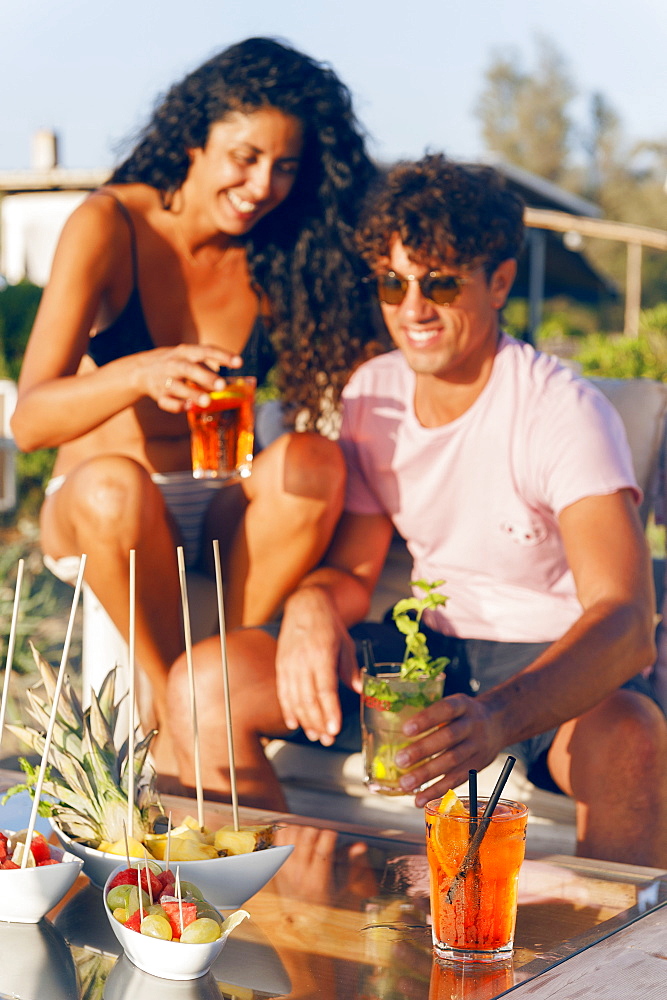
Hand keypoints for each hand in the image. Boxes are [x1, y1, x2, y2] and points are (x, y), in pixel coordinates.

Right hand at [136, 343, 242, 412]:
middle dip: (205, 377)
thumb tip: (228, 378)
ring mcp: (165, 380)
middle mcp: (174, 364)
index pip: (206, 351)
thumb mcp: (190, 358)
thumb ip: (208, 366)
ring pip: (177, 386)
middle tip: (222, 386)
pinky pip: (166, 402)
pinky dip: (176, 405)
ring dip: (192, 394)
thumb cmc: (176, 363)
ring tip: (207, 402)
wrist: (142, 370)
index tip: (239, 362)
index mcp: (186, 352)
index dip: (223, 356)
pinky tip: (188, 408)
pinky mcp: (158, 395)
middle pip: (189, 369)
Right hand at [276, 586, 359, 744]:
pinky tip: (295, 723)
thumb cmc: (329, 625)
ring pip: (294, 699)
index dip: (329, 711)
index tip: (334, 729)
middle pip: (308, 699)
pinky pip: (283, 692)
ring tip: (315, 735)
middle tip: (328, 739)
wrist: (306, 606)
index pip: (325, 689)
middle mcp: (302, 660)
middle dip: (318, 722)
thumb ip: (351, 669)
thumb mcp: (346, 644)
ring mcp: (289, 663)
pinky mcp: (281, 665)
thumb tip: (361, 691)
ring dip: (305, 720)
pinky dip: (288, 710)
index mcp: (321, 654)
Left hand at [394, 693, 505, 806]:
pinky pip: (458, 779)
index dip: (427, 720)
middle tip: (400, 760)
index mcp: (463, 705)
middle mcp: (473, 725)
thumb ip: (432, 715)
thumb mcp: (453, 704)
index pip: (446, 710)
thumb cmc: (462, 714)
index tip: (406, 730)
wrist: (498, 722)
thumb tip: (393, 730)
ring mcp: (477, 746)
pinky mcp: (478, 765)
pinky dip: (438, 790)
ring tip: (405, 784)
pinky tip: (420, 798)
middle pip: (449, 738)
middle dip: (423, 750)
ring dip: (427, 775)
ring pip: (453, 761)